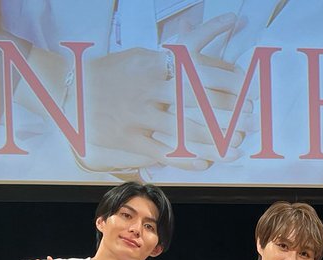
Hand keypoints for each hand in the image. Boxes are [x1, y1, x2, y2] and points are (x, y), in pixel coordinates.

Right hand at [71, 14, 248, 171]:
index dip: (225, 79)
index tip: (247, 87)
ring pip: (182, 130)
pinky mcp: (127, 138)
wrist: (70, 92)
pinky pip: (160, 151)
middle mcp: (146, 87)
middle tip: (252, 119)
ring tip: (236, 148)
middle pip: (195, 100)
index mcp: (152, 63)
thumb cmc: (114, 73)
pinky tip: (204, 163)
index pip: (196, 69)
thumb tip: (215, 34)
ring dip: (213, 141)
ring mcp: (136, 114)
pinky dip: (184, 158)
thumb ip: (177, 51)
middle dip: (227, 111)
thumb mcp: (144, 54)